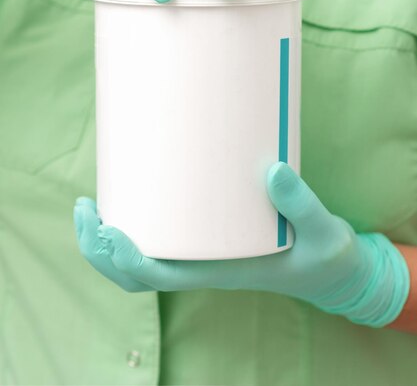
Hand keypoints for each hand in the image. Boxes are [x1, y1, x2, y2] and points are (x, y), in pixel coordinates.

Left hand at [74, 162, 408, 327]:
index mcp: (219, 271)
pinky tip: (125, 197)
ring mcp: (200, 255)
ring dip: (104, 240)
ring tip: (89, 205)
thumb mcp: (320, 231)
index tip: (106, 228)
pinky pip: (157, 242)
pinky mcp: (205, 239)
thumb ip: (300, 203)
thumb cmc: (322, 255)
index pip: (157, 276)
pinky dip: (131, 226)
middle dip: (99, 247)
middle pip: (133, 274)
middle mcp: (201, 265)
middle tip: (84, 206)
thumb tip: (273, 169)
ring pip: (138, 262)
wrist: (331, 270)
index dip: (124, 257)